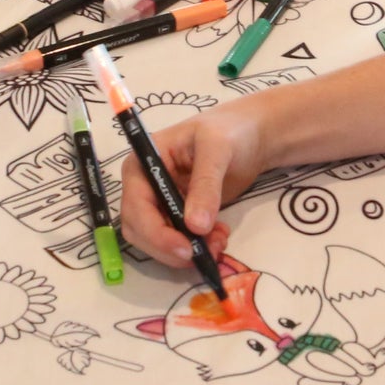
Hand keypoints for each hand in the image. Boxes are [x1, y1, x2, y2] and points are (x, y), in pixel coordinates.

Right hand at [116, 107, 268, 269]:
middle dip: (170, 247)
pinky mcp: (175, 216)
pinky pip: (174, 242)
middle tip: (207, 252)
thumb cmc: (228, 132)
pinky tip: (218, 238)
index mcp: (143, 162)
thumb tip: (197, 226)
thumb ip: (206, 185)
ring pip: (155, 242)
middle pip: (139, 229)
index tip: (186, 248)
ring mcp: (158, 203)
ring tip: (218, 242)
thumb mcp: (217, 150)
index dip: (156, 232)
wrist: (248, 137)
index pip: (136, 205)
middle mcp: (143, 185)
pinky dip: (194, 249)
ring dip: (183, 252)